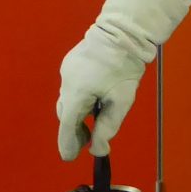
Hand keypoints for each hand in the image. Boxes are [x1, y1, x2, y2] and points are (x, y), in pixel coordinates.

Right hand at [57, 24, 147, 158]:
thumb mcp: (121, 101)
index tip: (70, 158)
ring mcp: (66, 72)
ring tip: (91, 124)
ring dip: (77, 115)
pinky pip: (71, 88)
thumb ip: (108, 127)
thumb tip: (98, 150)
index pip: (67, 125)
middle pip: (66, 114)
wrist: (122, 33)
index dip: (67, 143)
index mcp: (78, 92)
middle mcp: (66, 82)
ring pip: (68, 101)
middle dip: (74, 131)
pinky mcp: (70, 64)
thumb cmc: (124, 67)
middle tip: (86, 143)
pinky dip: (79, 99)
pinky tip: (93, 100)